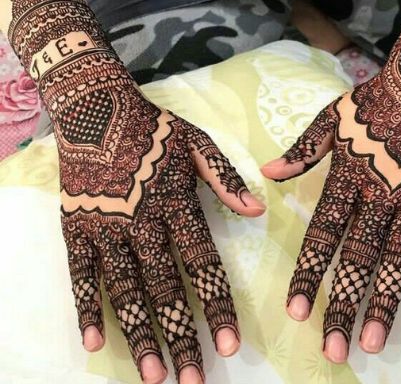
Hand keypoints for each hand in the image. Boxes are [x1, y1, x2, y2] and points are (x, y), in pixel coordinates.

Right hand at [7, 0, 264, 383]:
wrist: (98, 110)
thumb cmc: (154, 129)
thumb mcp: (197, 144)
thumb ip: (225, 178)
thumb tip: (258, 210)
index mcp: (175, 203)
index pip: (202, 264)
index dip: (216, 307)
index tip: (230, 347)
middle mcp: (141, 222)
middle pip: (164, 288)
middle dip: (181, 337)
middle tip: (193, 382)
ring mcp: (105, 226)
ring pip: (124, 289)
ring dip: (140, 334)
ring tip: (154, 376)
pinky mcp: (76, 227)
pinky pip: (79, 274)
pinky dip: (86, 308)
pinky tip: (95, 343)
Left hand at [262, 0, 400, 362]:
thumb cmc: (370, 100)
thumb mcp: (328, 119)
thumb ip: (301, 151)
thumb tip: (266, 172)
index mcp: (347, 176)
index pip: (323, 234)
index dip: (309, 273)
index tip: (296, 312)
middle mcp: (379, 192)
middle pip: (358, 256)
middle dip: (343, 302)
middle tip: (333, 349)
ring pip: (399, 255)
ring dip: (386, 298)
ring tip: (373, 339)